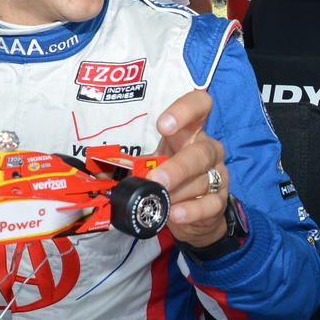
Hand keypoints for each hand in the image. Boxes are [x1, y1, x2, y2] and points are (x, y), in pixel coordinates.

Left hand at [147, 90, 229, 247]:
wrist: (195, 214)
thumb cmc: (172, 180)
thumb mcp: (152, 165)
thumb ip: (134, 164)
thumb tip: (100, 169)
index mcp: (191, 133)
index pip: (199, 106)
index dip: (185, 110)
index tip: (163, 125)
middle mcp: (208, 150)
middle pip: (201, 152)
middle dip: (178, 167)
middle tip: (157, 178)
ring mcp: (218, 175)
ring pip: (203, 180)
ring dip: (178, 192)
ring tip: (161, 202)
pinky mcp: (220, 201)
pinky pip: (210, 204)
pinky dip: (191, 210)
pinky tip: (175, 213)